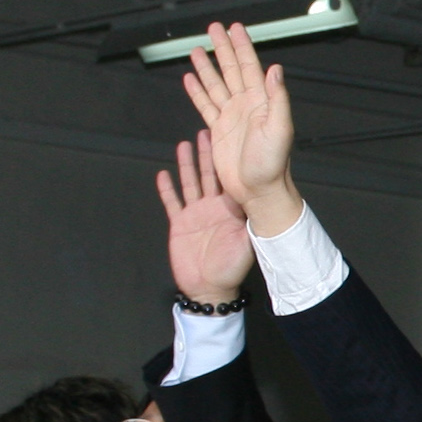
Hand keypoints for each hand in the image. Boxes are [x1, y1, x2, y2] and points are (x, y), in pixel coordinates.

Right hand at [156, 130, 254, 306]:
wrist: (210, 290)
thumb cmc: (231, 269)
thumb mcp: (246, 241)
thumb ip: (249, 218)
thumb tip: (258, 195)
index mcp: (230, 210)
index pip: (230, 180)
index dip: (229, 162)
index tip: (230, 142)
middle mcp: (212, 208)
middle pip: (209, 175)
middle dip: (207, 154)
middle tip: (206, 131)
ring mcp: (195, 215)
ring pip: (189, 183)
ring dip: (187, 164)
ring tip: (184, 144)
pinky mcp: (179, 224)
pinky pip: (171, 202)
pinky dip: (167, 189)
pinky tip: (163, 173)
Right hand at [179, 23, 303, 236]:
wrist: (260, 191)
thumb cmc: (273, 165)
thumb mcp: (280, 129)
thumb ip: (278, 98)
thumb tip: (275, 69)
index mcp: (261, 102)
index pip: (250, 67)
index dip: (242, 47)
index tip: (235, 28)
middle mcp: (246, 106)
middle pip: (231, 69)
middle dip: (222, 48)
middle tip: (214, 28)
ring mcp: (232, 117)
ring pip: (216, 84)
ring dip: (207, 67)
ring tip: (196, 49)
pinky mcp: (219, 130)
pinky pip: (206, 105)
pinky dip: (198, 91)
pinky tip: (190, 78)